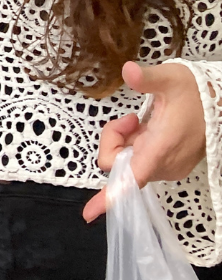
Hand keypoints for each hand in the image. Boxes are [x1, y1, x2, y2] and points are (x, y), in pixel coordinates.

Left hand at [84, 61, 207, 221]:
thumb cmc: (195, 91)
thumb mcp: (169, 78)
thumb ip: (146, 78)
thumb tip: (128, 70)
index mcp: (161, 147)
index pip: (133, 178)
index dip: (111, 196)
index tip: (88, 213)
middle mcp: (164, 164)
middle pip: (118, 164)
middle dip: (114, 141)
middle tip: (129, 118)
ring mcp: (168, 168)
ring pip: (127, 163)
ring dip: (125, 142)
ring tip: (142, 120)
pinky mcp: (171, 167)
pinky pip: (139, 162)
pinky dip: (135, 146)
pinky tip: (147, 128)